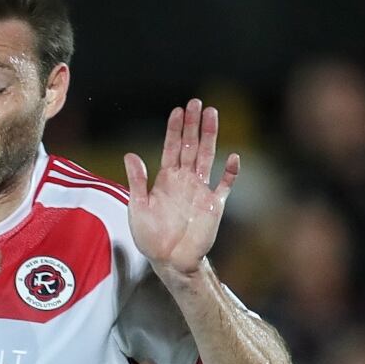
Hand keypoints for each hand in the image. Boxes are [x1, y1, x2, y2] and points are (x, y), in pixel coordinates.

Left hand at [125, 99, 239, 279]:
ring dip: (210, 136)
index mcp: (166, 179)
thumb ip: (137, 181)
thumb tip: (129, 154)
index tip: (177, 110)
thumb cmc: (150, 237)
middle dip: (193, 124)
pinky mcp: (214, 204)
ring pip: (207, 156)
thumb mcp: (138, 208)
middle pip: (191, 146)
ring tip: (212, 114)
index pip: (171, 148)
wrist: (169, 261)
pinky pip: (225, 185)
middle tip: (196, 102)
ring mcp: (201, 190)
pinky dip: (231, 172)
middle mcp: (185, 180)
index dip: (174, 130)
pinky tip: (234, 157)